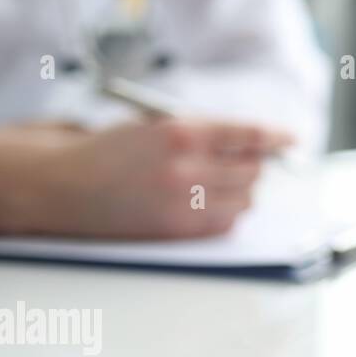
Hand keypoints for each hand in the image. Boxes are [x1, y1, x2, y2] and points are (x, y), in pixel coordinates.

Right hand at [28, 119, 292, 238]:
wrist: (64, 185)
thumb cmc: (113, 151)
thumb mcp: (158, 126)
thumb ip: (207, 133)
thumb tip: (257, 144)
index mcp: (182, 132)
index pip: (248, 135)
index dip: (276, 138)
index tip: (292, 140)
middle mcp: (187, 167)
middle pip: (253, 170)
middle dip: (256, 165)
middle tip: (250, 162)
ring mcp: (183, 202)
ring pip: (245, 199)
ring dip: (243, 191)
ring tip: (220, 183)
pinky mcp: (178, 230)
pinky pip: (226, 224)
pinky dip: (228, 213)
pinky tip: (210, 204)